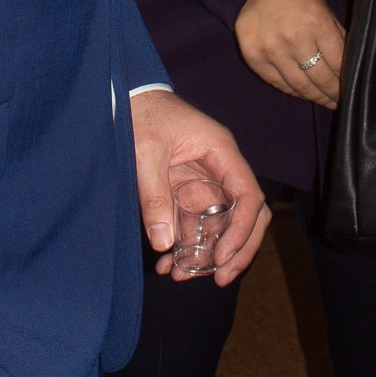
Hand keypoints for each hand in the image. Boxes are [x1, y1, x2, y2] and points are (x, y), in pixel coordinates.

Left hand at [129, 88, 269, 284]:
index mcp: (220, 151)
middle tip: (218, 278)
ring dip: (205, 254)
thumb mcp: (145, 153)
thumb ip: (154, 196)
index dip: (242, 230)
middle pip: (246, 215)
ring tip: (180, 276)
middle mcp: (219, 169)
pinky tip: (167, 264)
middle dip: (236, 249)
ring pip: (220, 226)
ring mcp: (204, 182)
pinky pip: (194, 225)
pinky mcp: (186, 192)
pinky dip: (185, 246)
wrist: (126, 98)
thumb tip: (164, 244)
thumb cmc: (141, 115)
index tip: (222, 257)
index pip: (249, 195)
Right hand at [234, 0, 344, 107]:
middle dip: (334, 93)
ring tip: (326, 101)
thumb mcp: (323, 7)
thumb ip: (336, 35)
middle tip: (341, 101)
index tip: (353, 88)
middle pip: (321, 78)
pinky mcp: (254, 58)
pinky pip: (278, 84)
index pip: (338, 63)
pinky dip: (293, 91)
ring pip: (300, 86)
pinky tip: (303, 93)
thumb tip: (349, 65)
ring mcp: (272, 50)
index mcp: (317, 23)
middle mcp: (295, 39)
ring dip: (315, 97)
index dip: (347, 80)